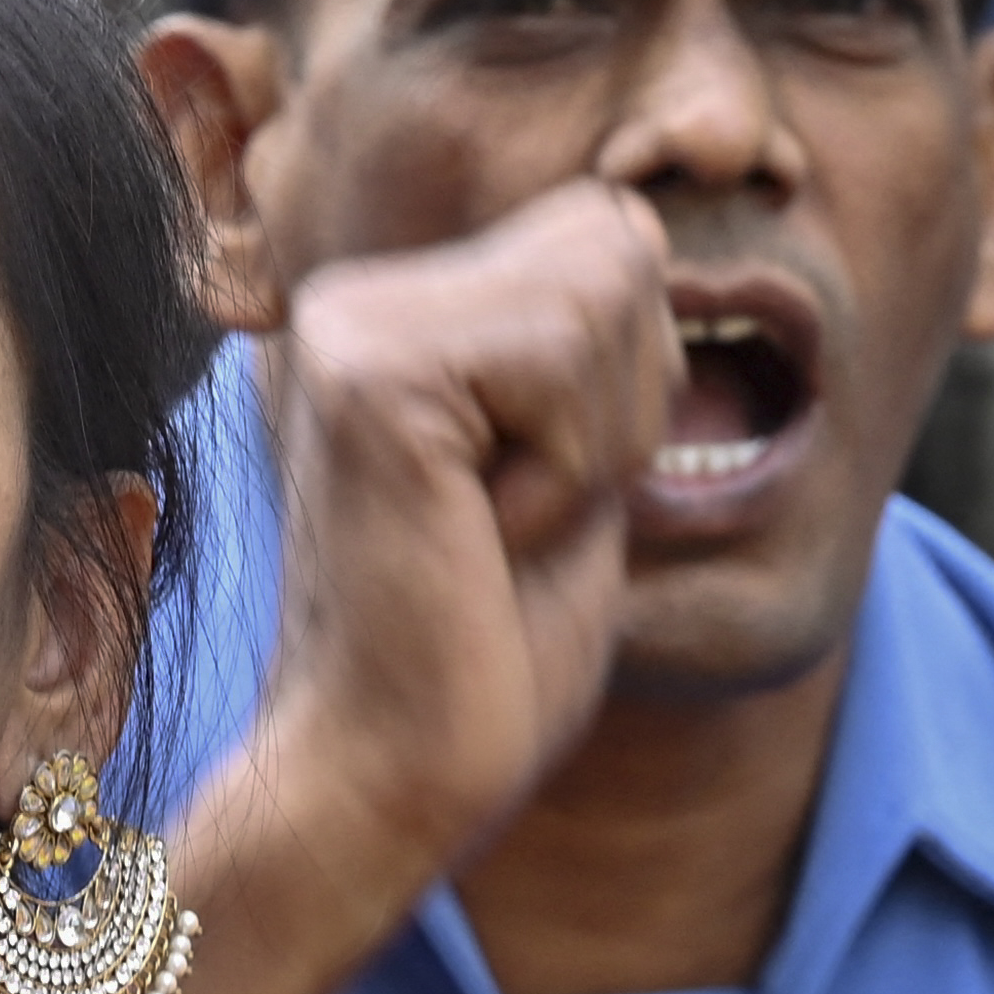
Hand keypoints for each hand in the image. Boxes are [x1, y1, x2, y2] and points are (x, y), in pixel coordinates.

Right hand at [168, 184, 668, 993]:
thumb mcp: (571, 469)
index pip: (607, 232)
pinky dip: (567, 470)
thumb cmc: (487, 653)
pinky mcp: (369, 374)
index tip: (537, 495)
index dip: (630, 380)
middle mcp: (361, 296)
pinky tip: (482, 536)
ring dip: (596, 445)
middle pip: (615, 239)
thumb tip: (639, 217)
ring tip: (497, 530)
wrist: (391, 776)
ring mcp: (354, 324)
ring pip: (605, 288)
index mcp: (399, 310)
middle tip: (521, 516)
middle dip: (623, 402)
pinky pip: (564, 356)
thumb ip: (587, 349)